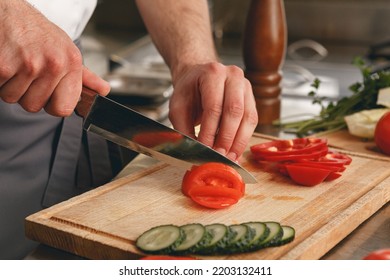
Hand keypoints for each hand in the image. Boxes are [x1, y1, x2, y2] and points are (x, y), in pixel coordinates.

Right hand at [0, 0, 109, 116]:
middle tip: (25, 71)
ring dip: (9, 85)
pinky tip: (3, 60)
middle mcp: (54, 64)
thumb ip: (83, 75)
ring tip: (15, 63)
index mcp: (71, 62)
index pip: (64, 108)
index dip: (51, 105)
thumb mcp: (65, 48)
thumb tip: (103, 90)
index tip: (47, 94)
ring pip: (13, 98)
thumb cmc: (35, 30)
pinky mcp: (3, 65)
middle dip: (26, 93)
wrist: (7, 8)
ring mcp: (29, 65)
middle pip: (34, 106)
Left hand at [168, 62, 257, 160]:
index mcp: (212, 73)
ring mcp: (245, 86)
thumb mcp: (178, 108)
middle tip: (218, 156)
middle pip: (234, 111)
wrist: (198, 79)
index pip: (213, 106)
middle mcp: (233, 76)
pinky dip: (244, 138)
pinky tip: (235, 151)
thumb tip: (194, 151)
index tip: (205, 149)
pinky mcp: (251, 98)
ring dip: (238, 141)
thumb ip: (183, 129)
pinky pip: (252, 121)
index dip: (209, 131)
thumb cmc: (188, 92)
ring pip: (248, 117)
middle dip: (226, 138)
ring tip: (228, 158)